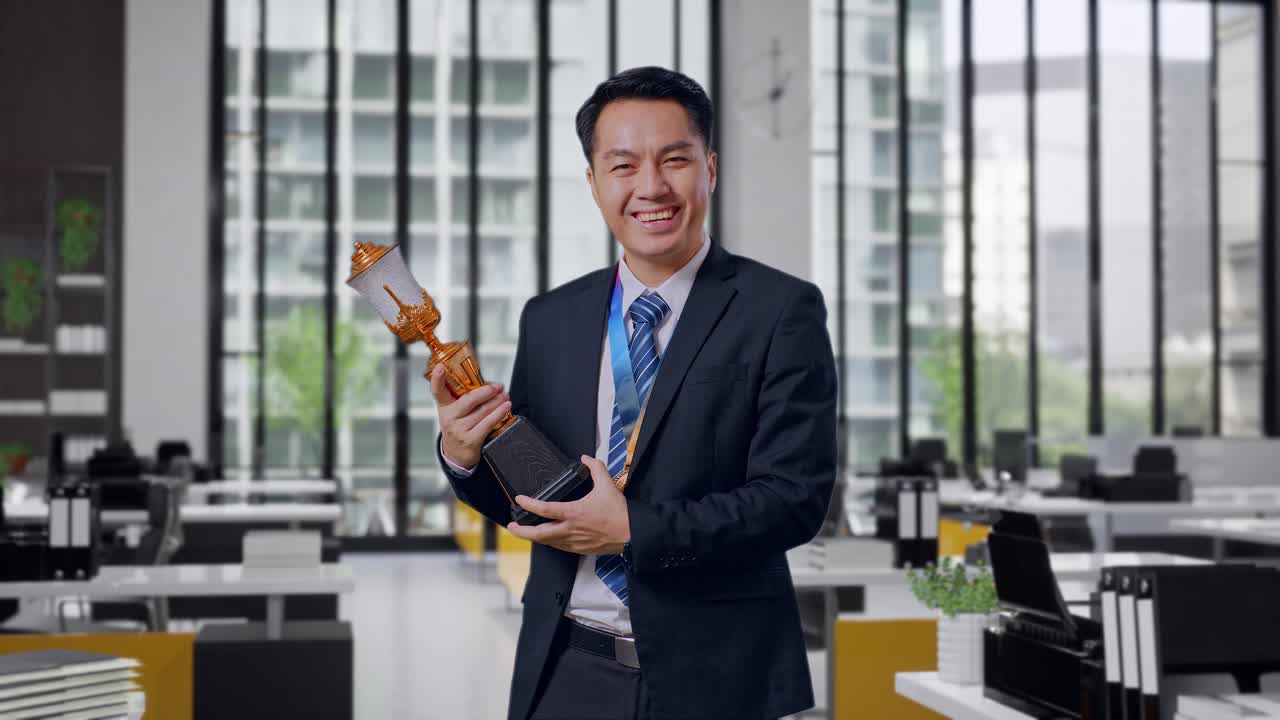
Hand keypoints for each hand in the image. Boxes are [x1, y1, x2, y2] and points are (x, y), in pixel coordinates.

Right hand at [431, 364, 510, 467]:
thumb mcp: (455, 413)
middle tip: (498, 386)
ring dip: (497, 401)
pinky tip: (506, 407)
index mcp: (444, 407)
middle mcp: (449, 418)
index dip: (437, 379)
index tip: (440, 367)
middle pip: (469, 400)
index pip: (438, 391)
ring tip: (505, 396)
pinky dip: (499, 413)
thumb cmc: (459, 428)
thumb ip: (464, 398)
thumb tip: (488, 384)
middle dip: (487, 391)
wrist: (456, 456)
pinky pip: (488, 423)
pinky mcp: (471, 440)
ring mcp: (459, 430)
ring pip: (482, 411)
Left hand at [506, 455, 630, 555]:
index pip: (545, 509)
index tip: (519, 499)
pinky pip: (558, 547)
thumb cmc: (620, 513)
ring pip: (547, 542)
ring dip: (533, 538)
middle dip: (521, 532)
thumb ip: (595, 468)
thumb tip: (586, 458)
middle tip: (511, 527)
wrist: (632, 535)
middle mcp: (571, 530)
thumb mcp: (607, 485)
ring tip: (524, 532)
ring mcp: (574, 542)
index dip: (528, 505)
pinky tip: (546, 538)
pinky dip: (548, 542)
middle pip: (539, 534)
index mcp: (575, 513)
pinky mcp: (579, 549)